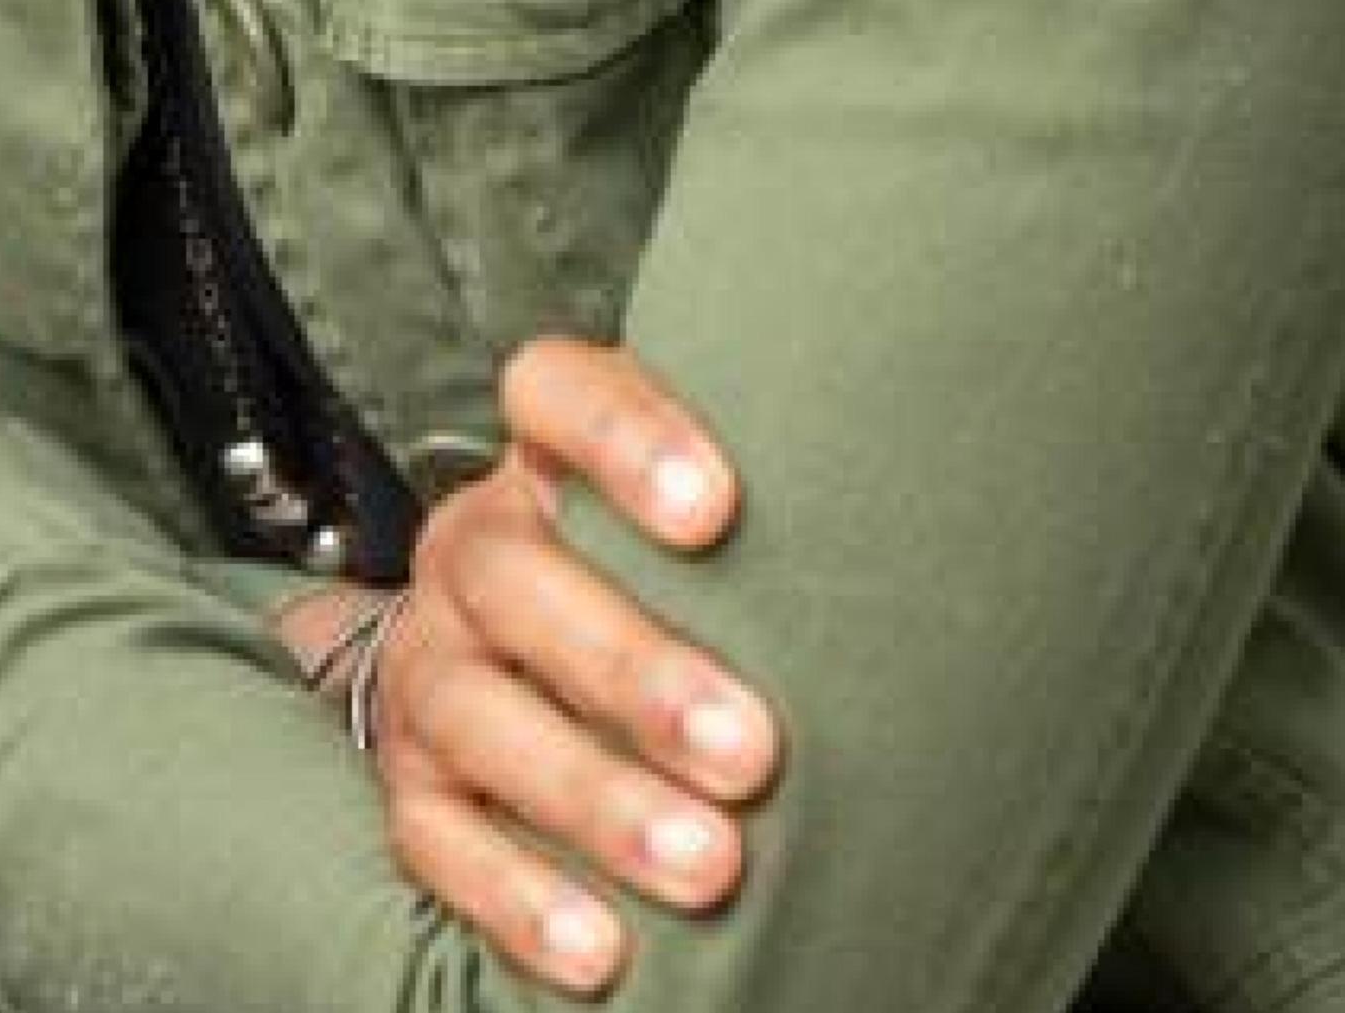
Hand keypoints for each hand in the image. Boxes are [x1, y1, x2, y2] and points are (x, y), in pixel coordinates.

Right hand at [363, 335, 783, 996]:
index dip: (624, 441)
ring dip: (596, 798)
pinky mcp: (410, 789)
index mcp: (545, 463)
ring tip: (710, 866)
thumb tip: (933, 540)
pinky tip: (605, 950)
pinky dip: (520, 898)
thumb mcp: (701, 523)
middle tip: (752, 751)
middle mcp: (473, 551)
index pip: (553, 395)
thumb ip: (767, 513)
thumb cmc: (667, 583)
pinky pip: (439, 842)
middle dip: (634, 669)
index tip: (716, 510)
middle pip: (516, 579)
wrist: (518, 663)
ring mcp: (430, 668)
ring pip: (480, 719)